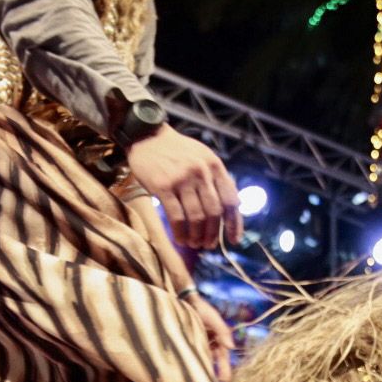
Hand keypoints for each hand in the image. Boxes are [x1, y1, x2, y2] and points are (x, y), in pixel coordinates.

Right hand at [126, 126, 241, 250]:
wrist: (148, 137)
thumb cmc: (177, 151)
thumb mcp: (203, 157)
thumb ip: (216, 178)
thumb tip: (229, 209)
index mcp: (215, 166)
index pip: (231, 200)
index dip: (234, 223)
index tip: (233, 239)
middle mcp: (202, 172)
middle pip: (214, 212)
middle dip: (212, 234)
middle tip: (208, 245)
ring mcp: (182, 179)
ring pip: (196, 217)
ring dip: (197, 236)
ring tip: (194, 243)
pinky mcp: (163, 186)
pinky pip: (176, 217)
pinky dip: (180, 232)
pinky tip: (181, 239)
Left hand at [189, 295, 235, 381]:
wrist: (183, 298)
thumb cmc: (199, 306)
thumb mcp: (212, 318)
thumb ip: (222, 331)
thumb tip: (231, 347)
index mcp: (219, 337)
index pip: (223, 356)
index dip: (224, 369)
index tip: (225, 381)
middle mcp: (211, 341)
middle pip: (215, 360)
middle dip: (217, 373)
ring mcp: (201, 341)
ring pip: (206, 359)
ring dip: (206, 369)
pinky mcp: (190, 341)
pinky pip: (195, 354)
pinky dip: (196, 362)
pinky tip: (191, 372)